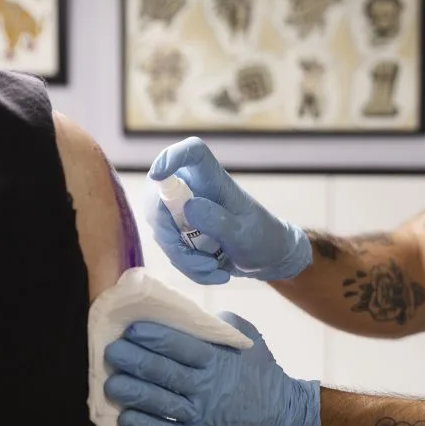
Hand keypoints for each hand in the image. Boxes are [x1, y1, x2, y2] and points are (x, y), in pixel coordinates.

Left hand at [103, 312, 320, 425]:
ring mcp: (200, 415)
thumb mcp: (249, 343)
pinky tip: (124, 415)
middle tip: (112, 351)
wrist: (282, 420)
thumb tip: (191, 314)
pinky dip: (143, 424)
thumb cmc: (262, 375)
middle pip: (163, 372)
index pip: (181, 346)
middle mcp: (206, 387)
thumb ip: (222, 327)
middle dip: (134, 360)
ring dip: (132, 391)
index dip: (155, 337)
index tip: (133, 330)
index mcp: (217, 361)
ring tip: (111, 382)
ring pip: (159, 402)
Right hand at [144, 137, 311, 284]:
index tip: (158, 174)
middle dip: (170, 235)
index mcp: (213, 179)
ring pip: (162, 231)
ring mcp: (183, 211)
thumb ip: (218, 220)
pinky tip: (215, 273)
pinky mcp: (179, 232)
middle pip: (159, 198)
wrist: (266, 258)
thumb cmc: (261, 237)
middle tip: (200, 260)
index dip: (171, 157)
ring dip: (185, 258)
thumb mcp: (244, 233)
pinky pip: (170, 249)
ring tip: (216, 269)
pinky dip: (189, 267)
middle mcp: (193, 189)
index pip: (192, 152)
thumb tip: (188, 207)